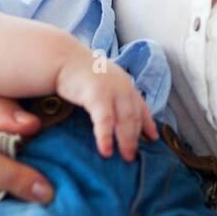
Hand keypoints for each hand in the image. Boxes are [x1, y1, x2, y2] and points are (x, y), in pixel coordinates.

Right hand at [55, 46, 158, 160]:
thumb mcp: (103, 81)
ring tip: (126, 157)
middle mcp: (123, 86)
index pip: (141, 106)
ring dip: (127, 140)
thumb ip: (112, 95)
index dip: (148, 123)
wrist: (63, 58)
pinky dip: (106, 136)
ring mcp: (112, 90)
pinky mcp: (97, 94)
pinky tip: (106, 150)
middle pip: (135, 116)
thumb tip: (116, 115)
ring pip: (125, 120)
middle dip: (135, 138)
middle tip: (132, 157)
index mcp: (125, 84)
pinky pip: (105, 120)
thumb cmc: (79, 72)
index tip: (154, 138)